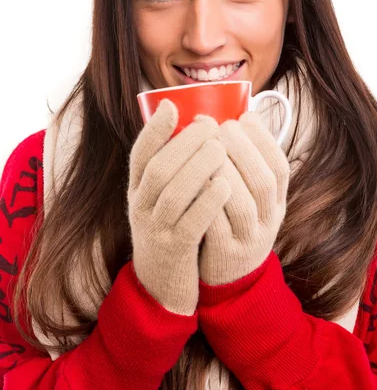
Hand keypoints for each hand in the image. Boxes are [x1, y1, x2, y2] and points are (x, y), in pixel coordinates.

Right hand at [127, 99, 230, 314]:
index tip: (172, 106)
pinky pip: (191, 223)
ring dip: (197, 167)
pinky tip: (225, 184)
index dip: (154, 129)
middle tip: (211, 125)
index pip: (140, 155)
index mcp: (138, 189)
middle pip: (158, 169)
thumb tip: (193, 125)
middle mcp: (141, 206)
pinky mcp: (175, 249)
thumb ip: (171, 169)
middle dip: (184, 143)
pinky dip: (208, 202)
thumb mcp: (158, 199)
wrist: (160, 283)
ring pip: (173, 194)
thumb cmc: (168, 228)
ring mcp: (156, 229)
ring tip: (220, 149)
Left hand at [199, 110, 289, 285]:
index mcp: (276, 202)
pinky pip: (216, 224)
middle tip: (218, 126)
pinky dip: (205, 200)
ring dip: (222, 170)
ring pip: (241, 202)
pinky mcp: (224, 253)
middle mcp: (268, 220)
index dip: (263, 140)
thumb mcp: (253, 199)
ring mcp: (247, 239)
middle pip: (262, 181)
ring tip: (204, 147)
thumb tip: (242, 114)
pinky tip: (193, 180)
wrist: (230, 278)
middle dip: (241, 148)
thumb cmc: (234, 224)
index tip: (242, 117)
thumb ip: (248, 165)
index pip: (279, 167)